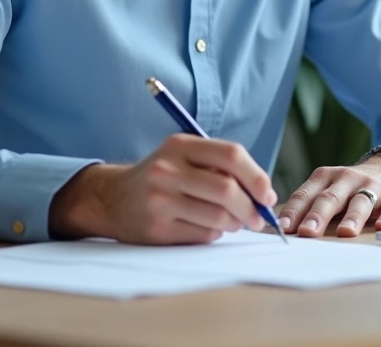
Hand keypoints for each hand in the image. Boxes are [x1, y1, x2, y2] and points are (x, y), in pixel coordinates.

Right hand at [48, 134, 277, 244]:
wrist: (112, 199)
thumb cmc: (163, 177)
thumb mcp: (184, 156)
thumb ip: (221, 166)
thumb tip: (264, 194)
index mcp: (180, 145)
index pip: (231, 155)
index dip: (257, 176)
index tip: (268, 195)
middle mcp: (167, 169)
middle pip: (227, 190)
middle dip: (251, 208)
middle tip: (259, 219)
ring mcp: (160, 200)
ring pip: (218, 217)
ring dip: (234, 224)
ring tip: (230, 222)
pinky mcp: (157, 229)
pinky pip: (202, 235)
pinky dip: (214, 234)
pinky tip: (204, 227)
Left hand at [277, 155, 380, 237]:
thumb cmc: (351, 188)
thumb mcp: (329, 188)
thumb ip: (308, 205)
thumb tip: (280, 229)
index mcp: (327, 177)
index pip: (306, 194)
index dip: (294, 211)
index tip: (283, 228)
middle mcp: (348, 179)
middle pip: (331, 197)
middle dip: (318, 215)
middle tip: (307, 232)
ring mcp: (373, 188)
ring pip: (361, 202)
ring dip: (352, 218)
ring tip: (345, 232)